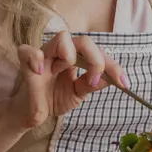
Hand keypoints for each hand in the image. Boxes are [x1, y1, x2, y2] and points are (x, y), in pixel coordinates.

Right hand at [9, 31, 126, 129]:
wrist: (33, 113)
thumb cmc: (54, 97)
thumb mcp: (78, 92)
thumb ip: (93, 83)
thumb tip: (113, 78)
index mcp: (76, 56)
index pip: (98, 53)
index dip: (112, 66)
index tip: (124, 84)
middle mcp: (61, 51)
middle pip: (84, 41)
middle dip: (96, 59)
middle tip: (95, 80)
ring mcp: (44, 55)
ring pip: (62, 38)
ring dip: (70, 54)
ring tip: (66, 71)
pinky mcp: (27, 64)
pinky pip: (28, 51)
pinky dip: (35, 57)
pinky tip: (41, 69)